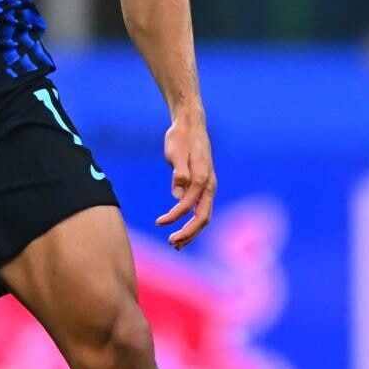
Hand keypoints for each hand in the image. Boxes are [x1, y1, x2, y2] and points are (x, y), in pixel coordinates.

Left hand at [155, 113, 215, 249]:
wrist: (190, 124)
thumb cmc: (181, 137)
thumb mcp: (176, 152)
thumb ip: (179, 172)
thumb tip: (178, 193)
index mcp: (203, 178)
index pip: (189, 205)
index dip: (174, 217)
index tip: (158, 222)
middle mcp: (209, 184)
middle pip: (203, 217)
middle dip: (188, 233)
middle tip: (171, 243)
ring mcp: (209, 186)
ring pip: (204, 216)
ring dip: (191, 232)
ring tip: (176, 244)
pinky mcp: (204, 185)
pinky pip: (201, 209)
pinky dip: (192, 221)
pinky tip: (182, 229)